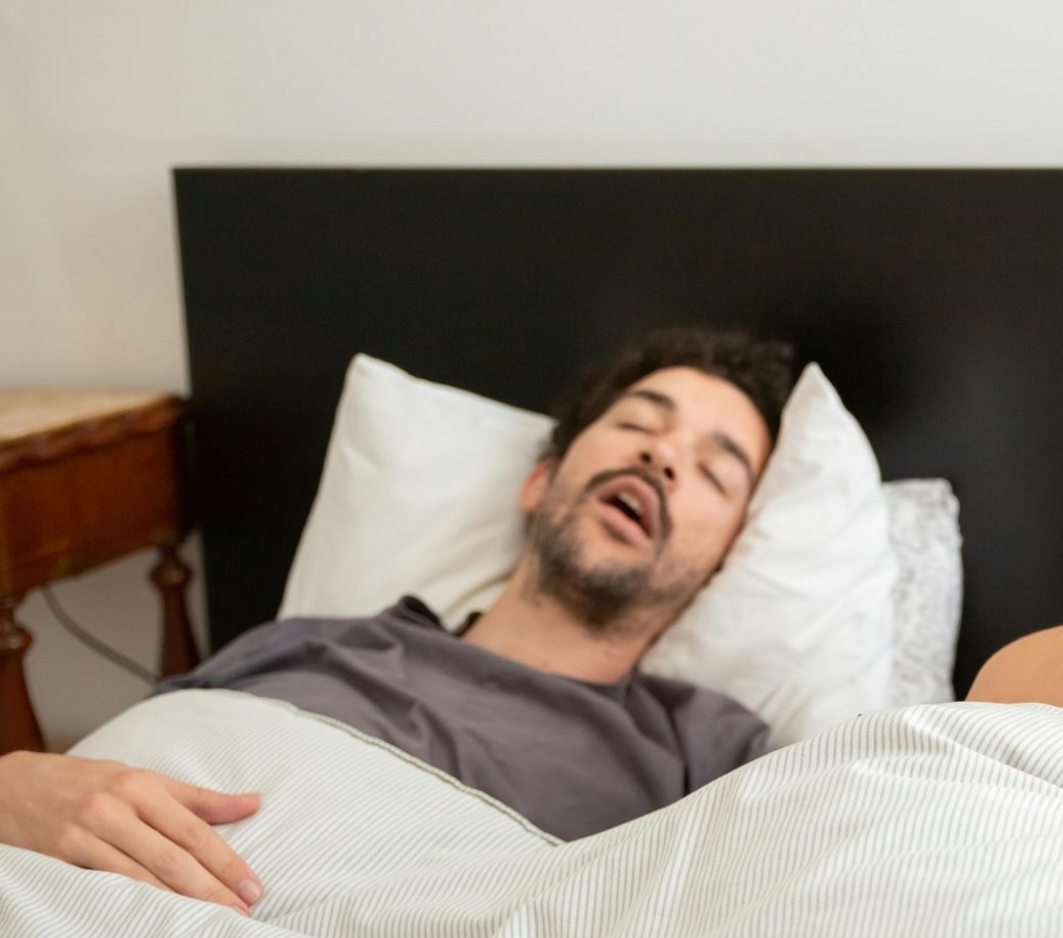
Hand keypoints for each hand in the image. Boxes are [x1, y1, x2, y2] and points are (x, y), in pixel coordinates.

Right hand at [0, 750, 261, 913]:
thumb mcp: (143, 781)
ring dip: (179, 902)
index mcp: (145, 786)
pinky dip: (135, 903)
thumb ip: (198, 799)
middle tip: (241, 912)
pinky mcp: (62, 853)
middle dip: (212, 888)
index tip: (254, 887)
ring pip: (143, 874)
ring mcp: (89, 830)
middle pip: (175, 854)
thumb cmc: (87, 783)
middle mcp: (119, 806)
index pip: (196, 829)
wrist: (14, 785)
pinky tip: (156, 918)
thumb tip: (253, 803)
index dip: (227, 861)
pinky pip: (105, 883)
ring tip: (209, 922)